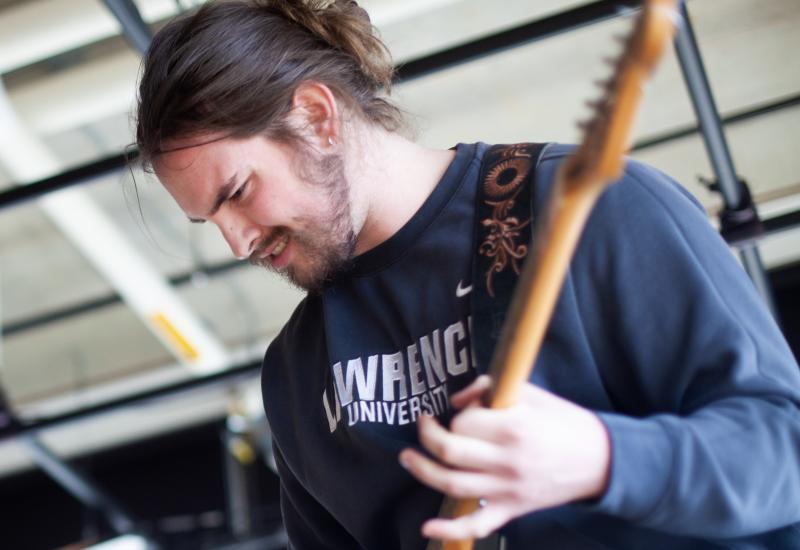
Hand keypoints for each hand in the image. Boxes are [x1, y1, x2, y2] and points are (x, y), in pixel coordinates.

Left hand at [399, 375, 610, 540]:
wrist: (600, 460)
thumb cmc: (564, 421)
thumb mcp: (531, 393)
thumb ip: (490, 388)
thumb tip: (457, 400)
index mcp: (514, 428)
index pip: (464, 422)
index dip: (457, 414)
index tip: (461, 409)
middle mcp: (507, 461)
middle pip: (450, 452)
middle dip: (427, 437)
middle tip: (423, 425)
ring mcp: (508, 489)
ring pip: (453, 485)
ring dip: (423, 471)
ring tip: (408, 457)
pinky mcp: (512, 509)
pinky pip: (476, 524)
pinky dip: (449, 529)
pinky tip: (427, 527)